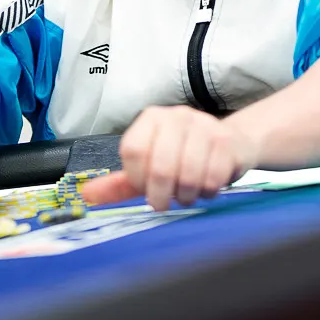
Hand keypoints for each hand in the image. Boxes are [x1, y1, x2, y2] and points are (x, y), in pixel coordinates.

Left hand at [81, 105, 258, 210]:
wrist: (232, 144)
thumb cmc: (184, 157)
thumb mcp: (149, 168)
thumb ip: (120, 183)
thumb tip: (87, 195)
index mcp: (152, 118)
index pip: (133, 150)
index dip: (137, 178)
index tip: (143, 188)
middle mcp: (177, 115)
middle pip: (160, 166)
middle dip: (161, 195)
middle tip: (164, 203)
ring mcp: (204, 125)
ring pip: (187, 175)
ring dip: (186, 195)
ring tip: (187, 194)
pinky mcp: (226, 140)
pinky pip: (212, 178)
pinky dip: (207, 191)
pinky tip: (206, 186)